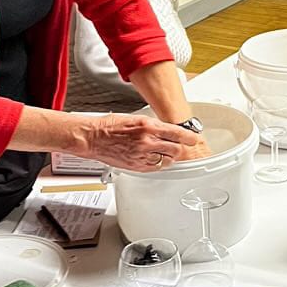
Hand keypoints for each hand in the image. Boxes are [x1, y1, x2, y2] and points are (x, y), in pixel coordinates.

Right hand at [80, 113, 206, 171]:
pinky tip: (155, 158)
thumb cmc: (109, 126)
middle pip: (175, 149)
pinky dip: (158, 163)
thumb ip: (153, 126)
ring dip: (169, 156)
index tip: (194, 139)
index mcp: (148, 126)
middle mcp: (147, 141)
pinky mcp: (136, 166)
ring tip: (165, 152)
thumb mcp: (135, 119)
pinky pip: (155, 167)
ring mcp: (141, 155)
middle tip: (179, 146)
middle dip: (179, 147)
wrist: (93, 137)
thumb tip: (167, 130)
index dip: (189, 137)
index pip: (177, 133)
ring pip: (167, 160)